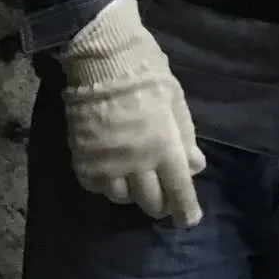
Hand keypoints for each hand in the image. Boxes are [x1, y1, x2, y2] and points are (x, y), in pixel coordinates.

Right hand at [58, 0, 205, 225]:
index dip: (185, 209)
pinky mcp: (82, 160)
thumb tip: (196, 166)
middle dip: (161, 204)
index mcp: (163, 146)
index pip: (178, 189)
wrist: (102, 57)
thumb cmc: (147, 71)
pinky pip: (96, 187)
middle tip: (166, 198)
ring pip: (121, 199)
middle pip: (150, 201)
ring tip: (139, 183)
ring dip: (133, 194)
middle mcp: (135, 163)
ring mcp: (106, 164)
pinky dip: (107, 186)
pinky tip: (114, 174)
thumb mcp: (175, 98)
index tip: (189, 220)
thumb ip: (185, 135)